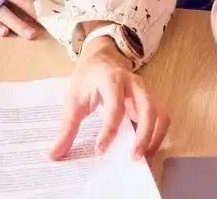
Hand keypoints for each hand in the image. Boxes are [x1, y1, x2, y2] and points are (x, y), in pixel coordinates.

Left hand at [50, 38, 168, 160]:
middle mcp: (133, 84)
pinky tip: (146, 149)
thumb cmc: (88, 80)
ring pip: (159, 113)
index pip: (115, 106)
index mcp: (111, 79)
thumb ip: (67, 128)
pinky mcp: (149, 99)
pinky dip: (158, 134)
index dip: (109, 130)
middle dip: (143, 134)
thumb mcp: (74, 100)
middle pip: (147, 108)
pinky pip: (161, 117)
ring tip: (142, 157)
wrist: (102, 59)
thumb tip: (55, 155)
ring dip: (154, 136)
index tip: (100, 150)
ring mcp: (145, 91)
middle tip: (133, 158)